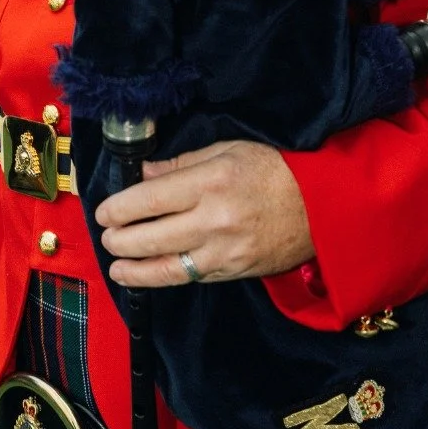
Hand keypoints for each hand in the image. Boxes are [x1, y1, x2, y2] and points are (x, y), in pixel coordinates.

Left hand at [95, 140, 313, 286]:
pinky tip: (151, 274)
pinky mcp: (235, 272)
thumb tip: (144, 174)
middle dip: (120, 240)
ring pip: (168, 268)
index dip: (119, 208)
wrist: (323, 206)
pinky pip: (192, 277)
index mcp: (210, 182)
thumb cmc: (274, 169)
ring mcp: (225, 251)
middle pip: (151, 237)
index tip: (103, 211)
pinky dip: (167, 277)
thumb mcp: (227, 150)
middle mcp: (214, 220)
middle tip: (106, 237)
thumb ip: (181, 165)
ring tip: (117, 266)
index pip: (150, 199)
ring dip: (136, 270)